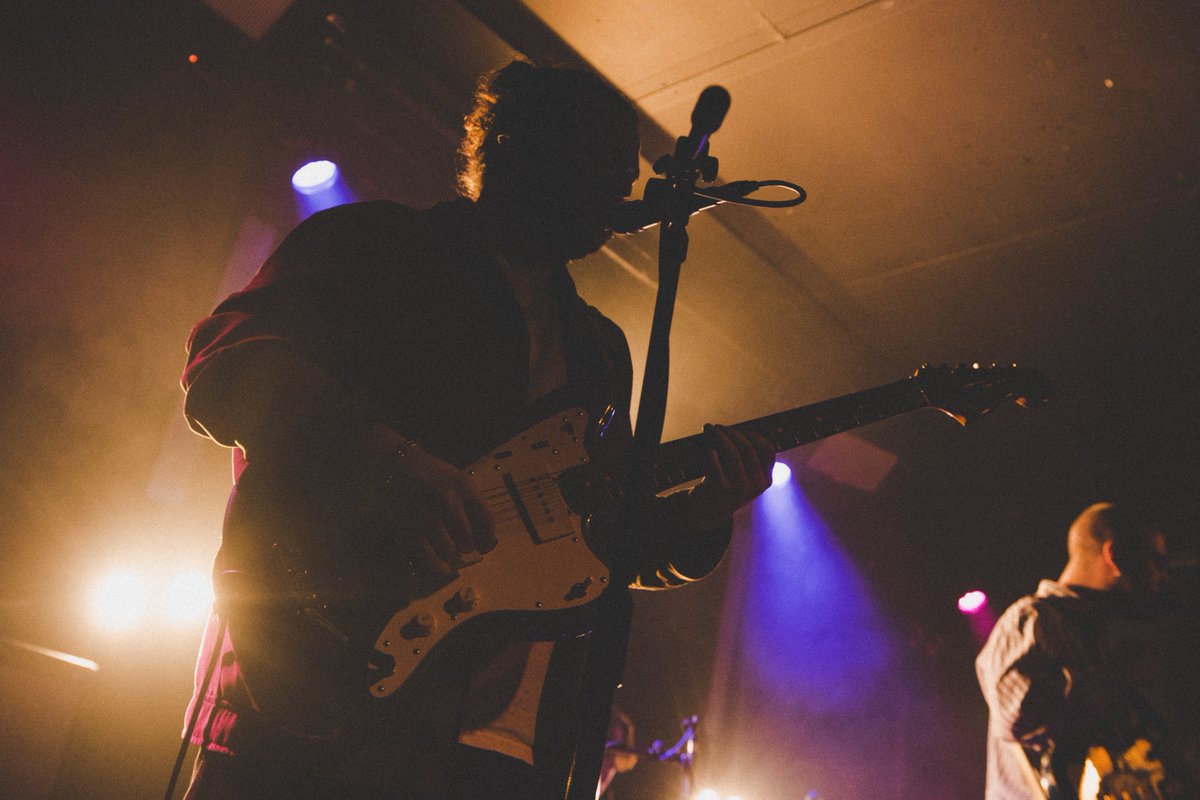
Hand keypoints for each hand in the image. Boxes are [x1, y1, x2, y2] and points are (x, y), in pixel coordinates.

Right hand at [365, 428, 496, 572]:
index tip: (485, 545)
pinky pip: (428, 554)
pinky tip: (443, 567)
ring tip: (452, 554)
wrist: (396, 466)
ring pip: (450, 550)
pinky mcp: (408, 526)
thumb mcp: (458, 481)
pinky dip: (438, 565)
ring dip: (453, 556)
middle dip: (468, 547)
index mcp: (464, 486)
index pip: (487, 519)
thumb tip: (488, 539)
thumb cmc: (432, 477)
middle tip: (464, 546)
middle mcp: (447, 499)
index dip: (488, 537)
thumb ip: (473, 505)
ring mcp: (426, 513)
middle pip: (468, 538)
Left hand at [681, 424, 775, 530]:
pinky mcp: (720, 489)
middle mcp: (756, 485)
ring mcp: (739, 488)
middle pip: (748, 448)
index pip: (768, 450)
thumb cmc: (726, 485)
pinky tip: (707, 449)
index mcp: (766, 480)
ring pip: (732, 452)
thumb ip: (744, 455)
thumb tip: (732, 427)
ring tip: (711, 429)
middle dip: (732, 432)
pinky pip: (714, 460)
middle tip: (719, 427)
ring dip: (719, 436)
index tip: (740, 429)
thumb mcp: (743, 475)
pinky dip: (710, 451)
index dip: (753, 435)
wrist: (708, 512)